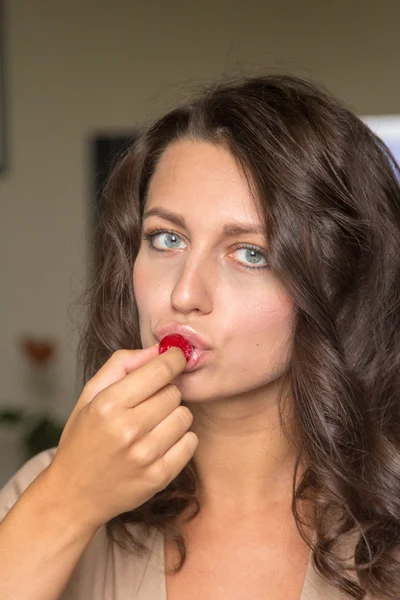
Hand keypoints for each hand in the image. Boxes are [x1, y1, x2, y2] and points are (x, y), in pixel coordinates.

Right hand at [45, 346, 197, 529]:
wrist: (74, 495)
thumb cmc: (83, 439)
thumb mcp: (91, 394)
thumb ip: (123, 364)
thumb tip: (160, 349)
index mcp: (108, 405)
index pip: (159, 370)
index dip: (173, 359)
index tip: (176, 357)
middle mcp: (127, 430)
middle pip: (174, 392)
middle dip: (166, 392)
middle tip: (150, 402)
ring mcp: (145, 456)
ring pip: (185, 416)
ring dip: (174, 416)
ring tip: (153, 425)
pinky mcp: (159, 477)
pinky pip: (191, 442)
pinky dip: (181, 439)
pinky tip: (161, 442)